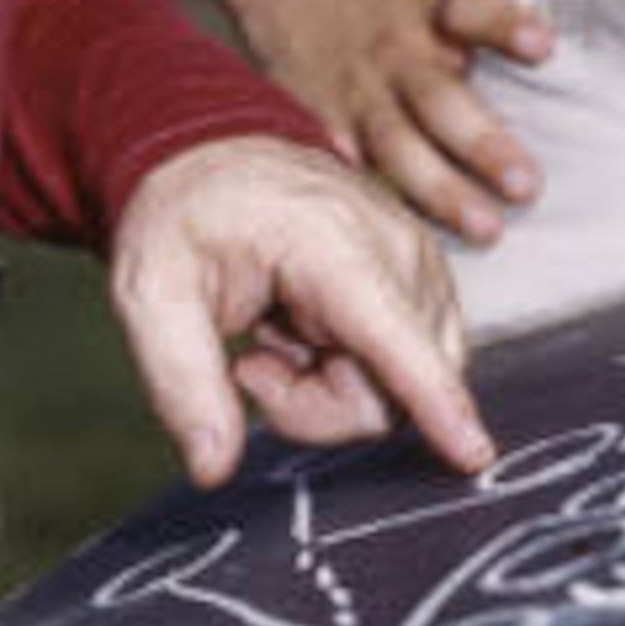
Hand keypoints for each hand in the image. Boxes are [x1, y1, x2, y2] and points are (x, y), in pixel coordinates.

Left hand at [105, 131, 495, 489]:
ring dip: (332, 388)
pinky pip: (407, 370)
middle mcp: (395, 249)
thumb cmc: (186, 217)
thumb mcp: (149, 292)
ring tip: (277, 335)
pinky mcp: (424, 284)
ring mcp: (419, 264)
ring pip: (402, 389)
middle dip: (317, 405)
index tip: (475, 453)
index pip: (393, 334)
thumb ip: (180, 381)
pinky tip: (305, 329)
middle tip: (252, 363)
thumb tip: (212, 468)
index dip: (434, 401)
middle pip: (391, 390)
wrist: (219, 156)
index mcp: (330, 242)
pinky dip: (352, 370)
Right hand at [235, 0, 556, 246]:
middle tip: (527, 186)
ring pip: (397, 145)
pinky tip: (398, 238)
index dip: (505, 27)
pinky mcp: (322, 123)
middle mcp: (395, 51)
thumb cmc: (388, 2)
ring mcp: (357, 91)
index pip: (472, 9)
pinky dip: (373, 202)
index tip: (542, 48)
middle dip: (484, 144)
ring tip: (486, 229)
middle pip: (441, 98)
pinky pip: (350, 169)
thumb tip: (564, 84)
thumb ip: (482, 34)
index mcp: (429, 9)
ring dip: (442, 190)